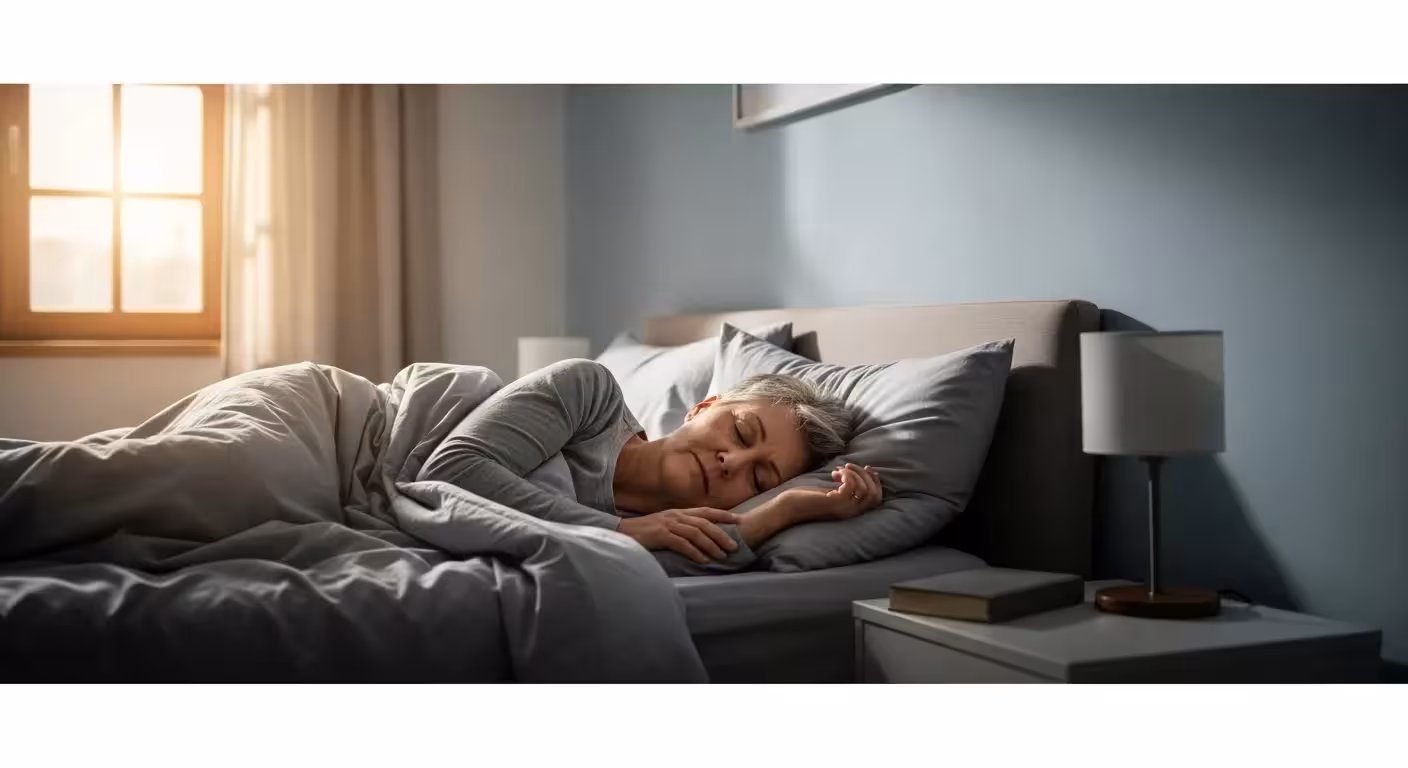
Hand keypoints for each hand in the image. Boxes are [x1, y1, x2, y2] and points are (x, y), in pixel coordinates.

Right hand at [617, 508, 739, 563]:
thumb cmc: (645, 533)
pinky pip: (682, 544)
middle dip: (722, 534)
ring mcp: (668, 524)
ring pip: (696, 533)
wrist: (622, 533)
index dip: (724, 515)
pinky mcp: (660, 535)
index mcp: (679, 512)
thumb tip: (702, 538)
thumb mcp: (666, 525)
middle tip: (734, 547)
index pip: (706, 511)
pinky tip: (703, 560)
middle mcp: (676, 516)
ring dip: (711, 545)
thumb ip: (683, 528)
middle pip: (705, 523)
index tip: (740, 521)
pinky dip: (695, 552)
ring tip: (722, 556)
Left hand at [776, 464, 883, 522]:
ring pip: (864, 489)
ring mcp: (844, 509)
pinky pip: (852, 485)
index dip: (876, 483)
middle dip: (866, 476)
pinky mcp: (835, 502)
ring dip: (854, 473)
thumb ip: (843, 489)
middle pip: (874, 494)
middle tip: (850, 465)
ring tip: (839, 469)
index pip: (876, 500)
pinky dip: (847, 475)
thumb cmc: (806, 499)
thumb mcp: (830, 493)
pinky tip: (835, 473)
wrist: (787, 509)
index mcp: (851, 511)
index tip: (868, 468)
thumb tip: (853, 474)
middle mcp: (851, 513)